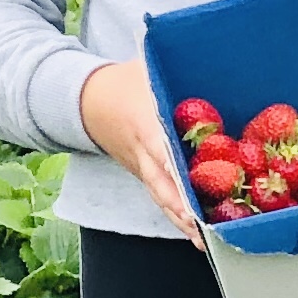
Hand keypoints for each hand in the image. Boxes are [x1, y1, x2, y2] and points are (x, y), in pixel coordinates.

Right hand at [76, 59, 203, 245]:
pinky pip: (160, 197)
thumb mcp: (148, 69)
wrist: (84, 101)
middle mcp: (142, 151)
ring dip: (181, 220)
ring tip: (205, 242)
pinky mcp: (142, 175)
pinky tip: (197, 232)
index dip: (178, 172)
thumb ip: (176, 70)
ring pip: (161, 198)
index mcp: (145, 123)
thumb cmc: (124, 82)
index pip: (163, 150)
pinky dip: (176, 214)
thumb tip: (212, 55)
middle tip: (203, 229)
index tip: (193, 189)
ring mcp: (140, 167)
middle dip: (182, 208)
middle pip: (163, 185)